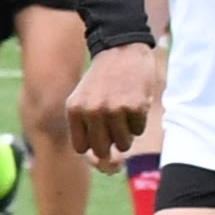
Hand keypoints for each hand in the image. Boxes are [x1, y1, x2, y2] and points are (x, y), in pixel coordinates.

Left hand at [66, 42, 157, 169]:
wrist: (121, 49)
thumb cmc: (102, 81)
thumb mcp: (83, 99)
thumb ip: (86, 130)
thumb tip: (104, 165)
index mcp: (75, 110)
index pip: (82, 148)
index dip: (93, 144)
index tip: (99, 134)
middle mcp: (92, 111)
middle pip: (102, 150)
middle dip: (110, 142)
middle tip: (114, 123)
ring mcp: (114, 110)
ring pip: (123, 144)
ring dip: (127, 131)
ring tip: (123, 108)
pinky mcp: (135, 107)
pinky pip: (138, 130)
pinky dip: (139, 120)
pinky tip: (134, 100)